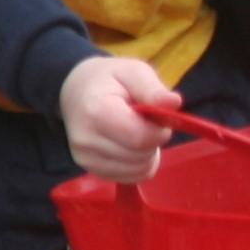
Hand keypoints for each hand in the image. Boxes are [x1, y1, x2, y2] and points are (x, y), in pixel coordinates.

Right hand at [59, 54, 178, 183]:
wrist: (75, 91)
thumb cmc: (108, 80)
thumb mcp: (132, 71)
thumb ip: (152, 88)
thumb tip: (174, 103)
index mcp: (96, 112)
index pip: (139, 138)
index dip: (159, 130)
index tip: (158, 117)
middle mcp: (86, 140)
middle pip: (140, 156)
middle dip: (153, 141)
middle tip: (145, 122)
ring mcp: (85, 159)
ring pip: (138, 170)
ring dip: (148, 154)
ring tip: (137, 133)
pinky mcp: (90, 170)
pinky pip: (130, 178)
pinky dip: (138, 165)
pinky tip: (131, 146)